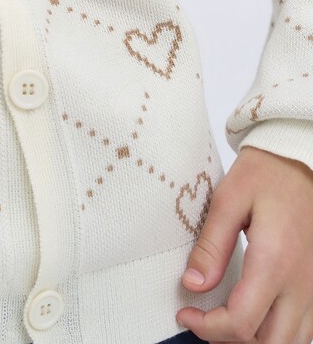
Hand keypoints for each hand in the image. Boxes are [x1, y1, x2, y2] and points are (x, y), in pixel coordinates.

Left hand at [176, 144, 312, 342]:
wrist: (300, 161)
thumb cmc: (266, 174)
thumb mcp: (229, 199)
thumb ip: (211, 245)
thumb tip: (193, 284)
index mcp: (274, 262)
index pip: (241, 323)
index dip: (207, 328)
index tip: (185, 312)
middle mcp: (300, 284)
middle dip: (230, 340)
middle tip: (205, 320)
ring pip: (290, 342)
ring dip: (256, 340)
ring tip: (227, 319)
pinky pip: (304, 329)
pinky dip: (278, 332)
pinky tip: (255, 313)